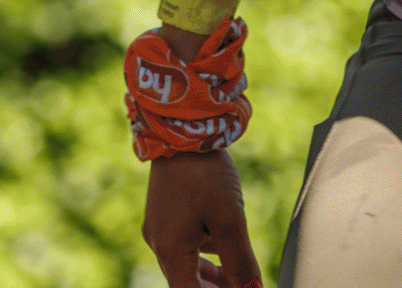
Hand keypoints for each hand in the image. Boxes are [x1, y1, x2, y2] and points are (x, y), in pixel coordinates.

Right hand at [143, 149, 261, 287]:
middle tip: (242, 286)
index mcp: (170, 251)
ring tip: (237, 275)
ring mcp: (159, 227)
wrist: (181, 129)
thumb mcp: (230, 220)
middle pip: (185, 283)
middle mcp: (159, 243)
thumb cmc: (205, 175)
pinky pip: (182, 244)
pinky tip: (221, 246)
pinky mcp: (163, 214)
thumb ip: (240, 261)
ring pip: (184, 264)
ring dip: (210, 275)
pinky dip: (202, 253)